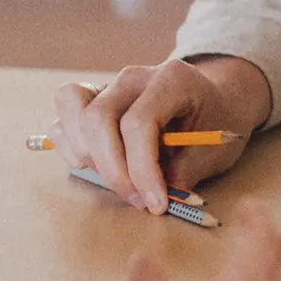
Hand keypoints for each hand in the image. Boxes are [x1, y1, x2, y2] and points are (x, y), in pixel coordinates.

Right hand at [56, 55, 274, 213]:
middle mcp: (134, 77)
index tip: (156, 203)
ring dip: (86, 155)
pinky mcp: (92, 99)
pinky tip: (99, 166)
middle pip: (98, 118)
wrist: (217, 100)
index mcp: (170, 79)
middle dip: (113, 170)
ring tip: (118, 180)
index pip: (138, 124)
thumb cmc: (217, 123)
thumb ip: (181, 173)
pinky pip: (63, 118)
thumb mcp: (214, 150)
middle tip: (138, 200)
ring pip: (71, 108)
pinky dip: (71, 147)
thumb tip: (149, 199)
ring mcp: (109, 84)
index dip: (142, 170)